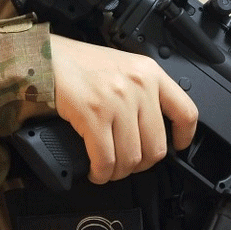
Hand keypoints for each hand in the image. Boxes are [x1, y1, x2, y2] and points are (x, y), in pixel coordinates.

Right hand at [50, 35, 197, 184]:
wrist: (44, 56)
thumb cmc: (78, 64)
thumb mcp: (123, 67)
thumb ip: (141, 91)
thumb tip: (150, 128)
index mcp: (149, 72)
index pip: (185, 112)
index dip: (184, 137)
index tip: (177, 146)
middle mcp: (138, 86)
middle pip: (157, 146)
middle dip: (141, 164)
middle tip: (128, 164)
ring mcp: (117, 100)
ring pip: (132, 158)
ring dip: (119, 172)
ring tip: (109, 169)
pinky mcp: (93, 114)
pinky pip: (106, 159)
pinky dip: (101, 173)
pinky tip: (96, 171)